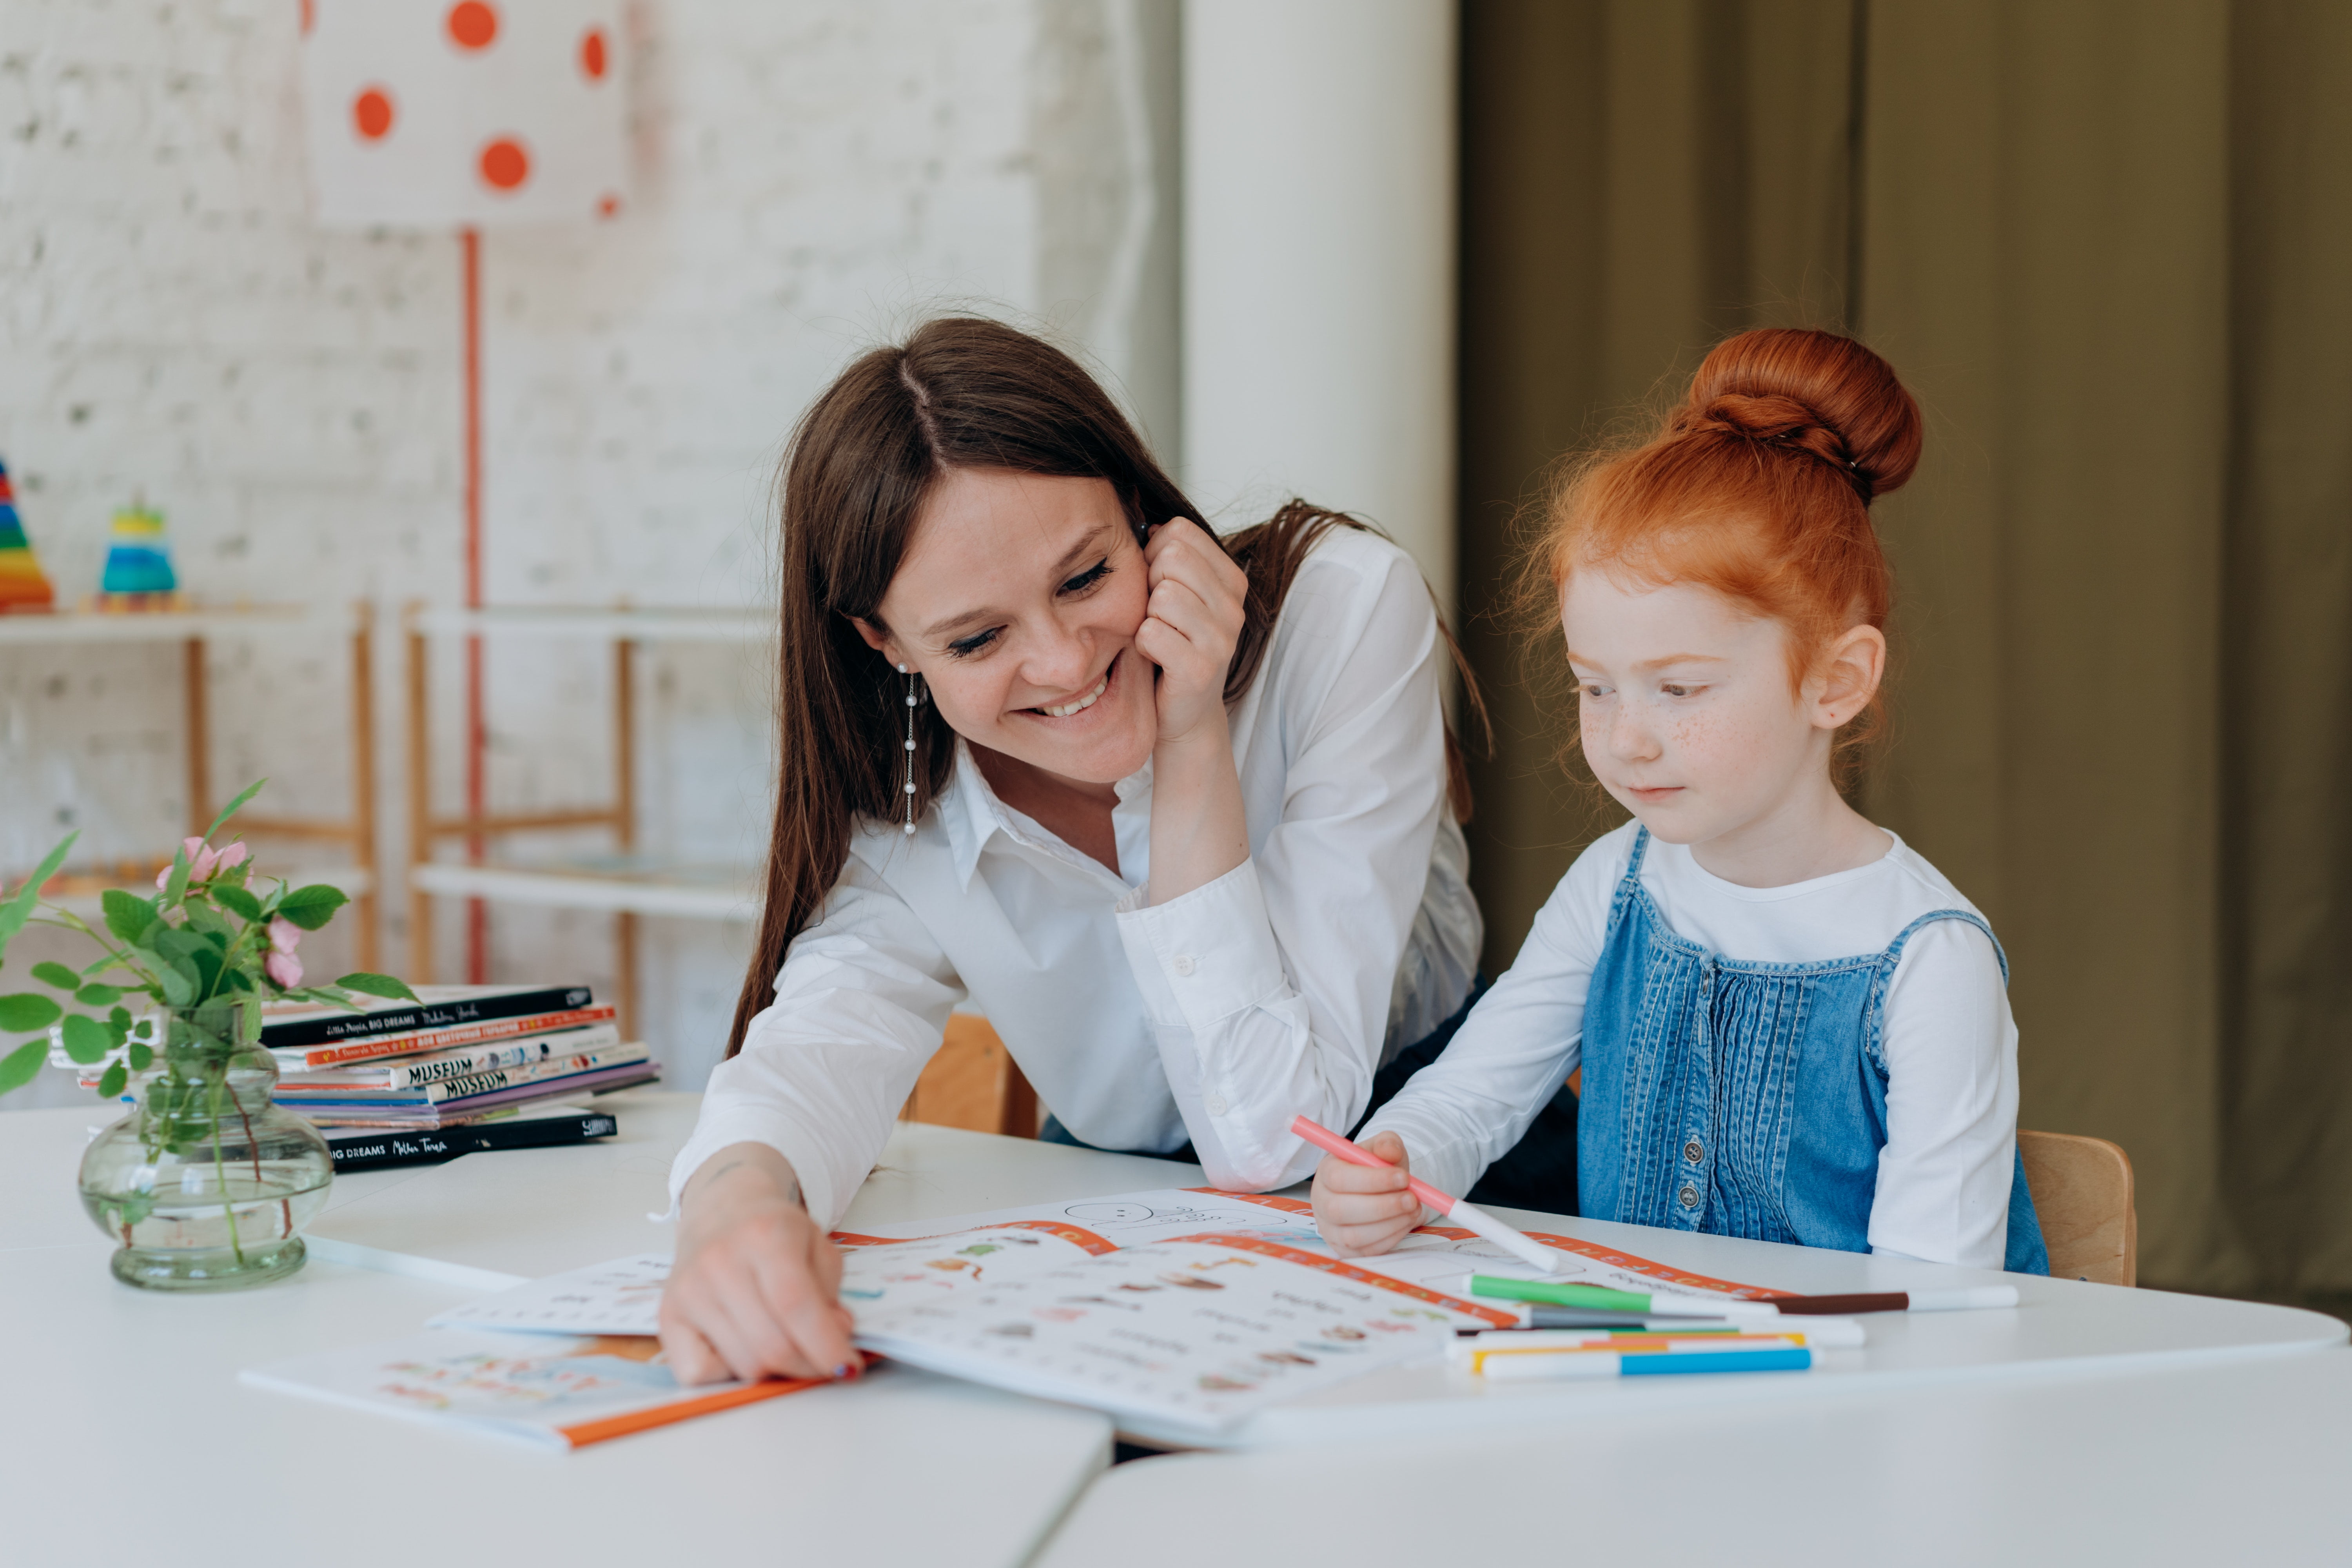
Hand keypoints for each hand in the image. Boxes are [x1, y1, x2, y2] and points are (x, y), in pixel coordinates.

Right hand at [659, 1143, 858, 1385]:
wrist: (721, 1212)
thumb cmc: (773, 1232)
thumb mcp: (817, 1246)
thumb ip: (831, 1293)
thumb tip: (835, 1337)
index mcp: (765, 1235)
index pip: (795, 1305)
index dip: (826, 1346)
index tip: (849, 1368)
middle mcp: (719, 1262)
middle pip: (771, 1344)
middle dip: (808, 1365)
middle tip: (822, 1361)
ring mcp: (689, 1291)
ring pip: (743, 1364)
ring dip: (775, 1370)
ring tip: (785, 1344)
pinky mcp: (667, 1316)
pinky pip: (698, 1374)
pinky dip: (728, 1374)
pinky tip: (743, 1348)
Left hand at [1135, 516, 1247, 748]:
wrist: (1184, 714)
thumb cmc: (1172, 646)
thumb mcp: (1178, 596)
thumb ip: (1170, 559)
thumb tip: (1151, 525)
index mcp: (1231, 581)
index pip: (1181, 532)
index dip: (1155, 552)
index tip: (1157, 582)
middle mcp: (1234, 607)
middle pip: (1172, 558)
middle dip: (1150, 582)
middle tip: (1156, 614)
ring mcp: (1221, 639)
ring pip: (1162, 595)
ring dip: (1146, 616)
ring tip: (1158, 635)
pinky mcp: (1200, 669)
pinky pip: (1151, 632)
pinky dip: (1141, 644)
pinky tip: (1154, 656)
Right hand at [1310, 1131, 1422, 1256]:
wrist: (1378, 1190)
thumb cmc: (1376, 1168)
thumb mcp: (1383, 1148)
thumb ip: (1387, 1144)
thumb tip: (1389, 1152)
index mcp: (1327, 1172)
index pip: (1339, 1179)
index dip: (1372, 1180)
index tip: (1404, 1178)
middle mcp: (1322, 1202)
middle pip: (1340, 1210)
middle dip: (1382, 1206)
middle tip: (1412, 1199)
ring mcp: (1331, 1229)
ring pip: (1354, 1235)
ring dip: (1390, 1224)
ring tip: (1413, 1209)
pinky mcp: (1345, 1250)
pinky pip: (1368, 1250)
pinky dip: (1391, 1237)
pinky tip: (1406, 1221)